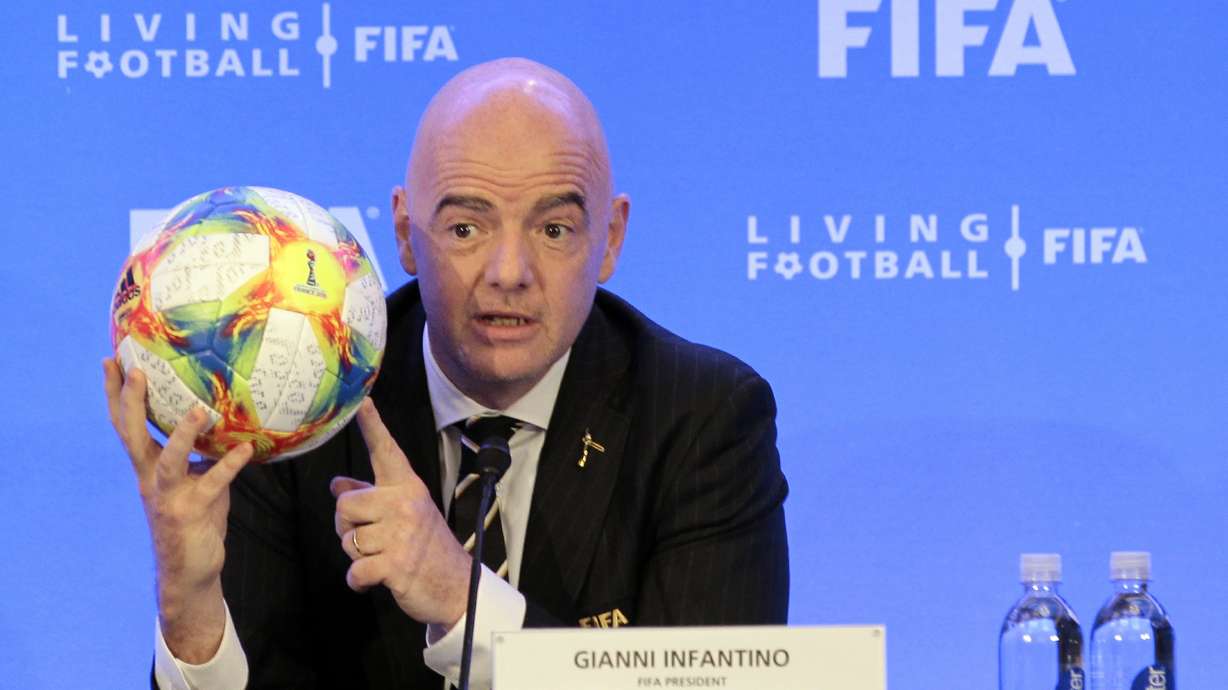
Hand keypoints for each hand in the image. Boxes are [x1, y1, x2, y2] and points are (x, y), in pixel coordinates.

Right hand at [102, 358, 253, 661]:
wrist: (191, 571)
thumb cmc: (197, 519)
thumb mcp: (198, 479)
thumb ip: (204, 452)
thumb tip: (228, 418)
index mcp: (148, 467)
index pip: (126, 425)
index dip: (115, 395)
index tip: (112, 360)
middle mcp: (150, 479)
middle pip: (132, 435)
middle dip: (130, 403)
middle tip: (135, 370)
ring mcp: (168, 496)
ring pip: (168, 461)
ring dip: (183, 435)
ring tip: (199, 410)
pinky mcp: (189, 513)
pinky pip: (212, 484)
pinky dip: (228, 465)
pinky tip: (247, 449)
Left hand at [331, 398, 469, 628]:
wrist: (457, 587)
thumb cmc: (427, 546)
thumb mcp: (405, 514)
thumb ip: (370, 497)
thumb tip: (337, 484)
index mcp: (408, 487)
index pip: (386, 452)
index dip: (372, 425)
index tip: (362, 402)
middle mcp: (406, 504)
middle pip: (344, 505)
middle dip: (347, 526)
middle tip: (373, 538)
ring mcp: (402, 534)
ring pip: (348, 540)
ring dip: (357, 556)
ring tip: (384, 557)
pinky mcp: (396, 564)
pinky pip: (355, 570)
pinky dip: (358, 581)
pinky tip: (374, 579)